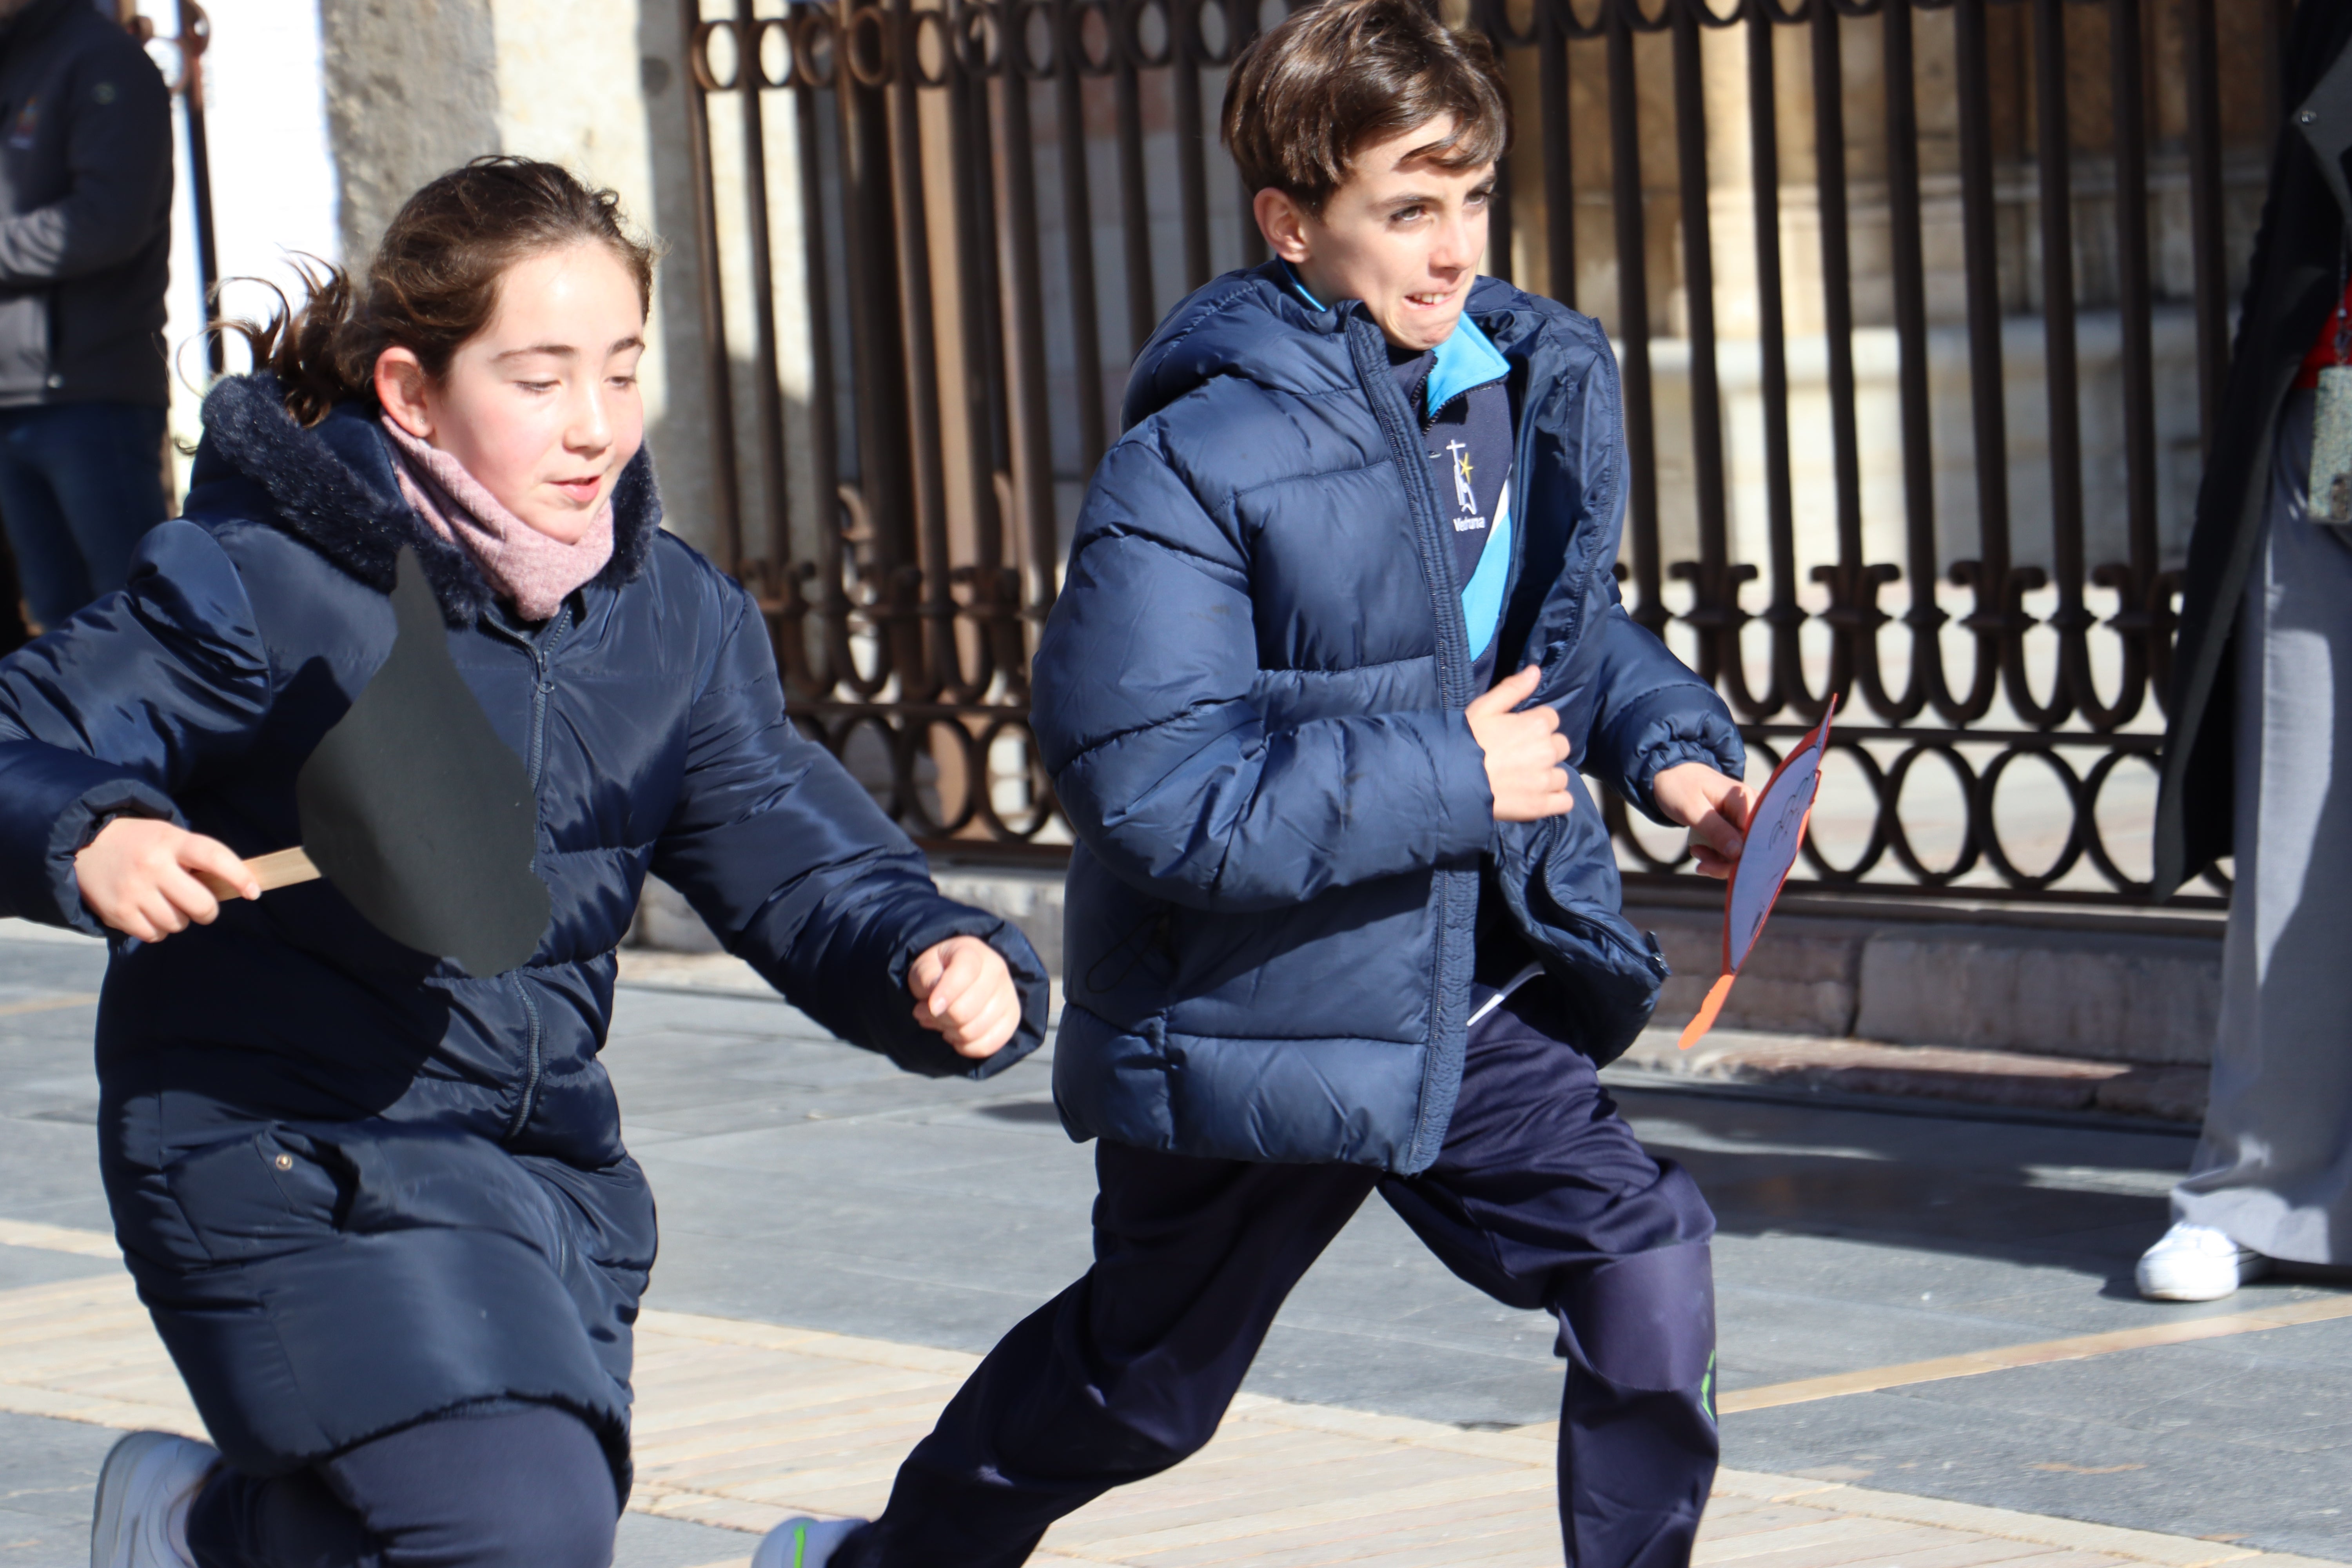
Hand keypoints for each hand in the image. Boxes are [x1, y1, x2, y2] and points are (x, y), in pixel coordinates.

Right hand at [73, 817, 257, 942]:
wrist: (85, 846)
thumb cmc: (141, 843)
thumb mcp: (169, 837)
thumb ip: (197, 858)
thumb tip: (236, 886)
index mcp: (170, 842)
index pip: (215, 857)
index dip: (239, 876)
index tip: (253, 891)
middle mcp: (152, 866)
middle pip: (201, 905)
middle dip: (207, 910)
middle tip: (200, 904)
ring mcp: (133, 891)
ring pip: (179, 923)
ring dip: (180, 919)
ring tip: (165, 902)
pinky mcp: (118, 913)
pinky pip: (155, 935)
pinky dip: (159, 929)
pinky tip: (149, 912)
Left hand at [909, 935, 1021, 1059]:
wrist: (964, 976)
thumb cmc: (940, 971)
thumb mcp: (925, 966)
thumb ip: (926, 978)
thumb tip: (936, 1005)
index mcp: (972, 952)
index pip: (963, 975)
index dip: (943, 995)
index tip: (929, 1006)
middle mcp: (997, 970)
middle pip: (964, 1010)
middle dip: (940, 1018)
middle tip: (928, 1014)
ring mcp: (1008, 994)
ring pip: (974, 1030)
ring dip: (951, 1033)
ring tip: (942, 1023)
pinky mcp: (1012, 1017)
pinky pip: (989, 1045)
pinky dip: (967, 1047)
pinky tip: (957, 1036)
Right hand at [1466, 665, 1572, 822]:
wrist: (1452, 779)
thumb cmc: (1466, 740)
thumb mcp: (1485, 707)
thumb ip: (1514, 689)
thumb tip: (1536, 671)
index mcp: (1538, 724)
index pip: (1551, 719)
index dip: (1535, 725)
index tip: (1518, 734)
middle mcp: (1547, 751)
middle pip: (1560, 746)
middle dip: (1545, 750)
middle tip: (1520, 758)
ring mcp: (1546, 780)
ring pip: (1561, 775)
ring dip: (1548, 776)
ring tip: (1525, 780)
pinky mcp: (1541, 805)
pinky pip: (1564, 801)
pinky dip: (1556, 800)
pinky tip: (1539, 797)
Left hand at [1653, 762, 1752, 879]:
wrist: (1670, 776)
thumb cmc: (1680, 787)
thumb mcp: (1692, 810)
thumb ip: (1716, 830)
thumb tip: (1738, 853)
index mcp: (1744, 798)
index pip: (1755, 835)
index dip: (1741, 856)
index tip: (1715, 865)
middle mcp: (1751, 808)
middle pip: (1751, 846)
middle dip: (1726, 862)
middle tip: (1701, 865)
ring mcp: (1745, 818)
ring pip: (1743, 851)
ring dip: (1719, 861)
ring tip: (1697, 853)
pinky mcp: (1736, 826)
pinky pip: (1734, 848)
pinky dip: (1718, 856)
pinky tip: (1701, 851)